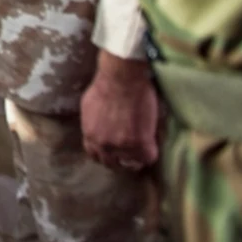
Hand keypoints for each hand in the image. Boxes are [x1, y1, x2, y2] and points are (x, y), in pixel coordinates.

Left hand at [80, 53, 159, 171]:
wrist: (122, 78)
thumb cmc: (106, 84)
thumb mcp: (90, 106)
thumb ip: (93, 123)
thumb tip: (99, 129)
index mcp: (89, 134)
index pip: (95, 155)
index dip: (106, 154)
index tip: (114, 151)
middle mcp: (103, 144)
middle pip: (112, 163)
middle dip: (120, 159)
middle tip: (130, 151)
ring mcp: (121, 146)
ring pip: (131, 163)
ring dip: (136, 156)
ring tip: (143, 147)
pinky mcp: (140, 144)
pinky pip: (148, 158)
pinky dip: (151, 151)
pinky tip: (152, 142)